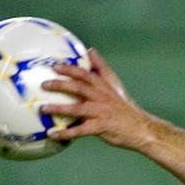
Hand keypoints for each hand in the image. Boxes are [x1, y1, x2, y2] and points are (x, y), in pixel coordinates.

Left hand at [39, 49, 155, 149]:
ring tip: (43, 109)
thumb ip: (102, 68)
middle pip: (79, 87)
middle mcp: (102, 97)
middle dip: (61, 84)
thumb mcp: (115, 85)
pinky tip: (52, 134)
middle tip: (43, 84)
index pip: (85, 74)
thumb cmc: (124, 107)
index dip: (69, 69)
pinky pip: (80, 130)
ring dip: (59, 108)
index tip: (54, 66)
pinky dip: (66, 133)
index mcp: (104, 87)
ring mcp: (102, 112)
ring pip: (78, 108)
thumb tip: (90, 50)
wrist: (141, 128)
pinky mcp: (102, 127)